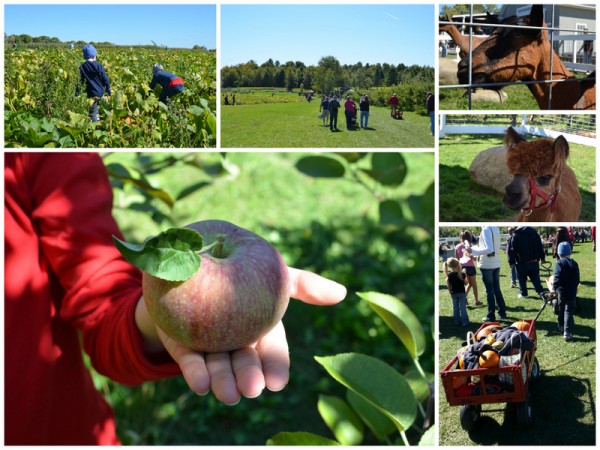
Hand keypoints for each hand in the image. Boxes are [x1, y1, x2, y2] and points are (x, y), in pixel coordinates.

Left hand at [156, 267, 345, 404]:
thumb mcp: (274, 276)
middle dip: (248, 376)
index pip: (272, 350)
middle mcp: (237, 339)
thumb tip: (343, 293)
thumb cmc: (244, 271)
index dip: (275, 366)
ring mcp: (209, 342)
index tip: (277, 382)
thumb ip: (304, 285)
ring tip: (225, 394)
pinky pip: (188, 358)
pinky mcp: (182, 342)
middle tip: (250, 389)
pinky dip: (195, 371)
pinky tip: (200, 384)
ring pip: (218, 365)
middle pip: (244, 361)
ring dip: (222, 381)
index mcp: (261, 327)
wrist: (195, 261)